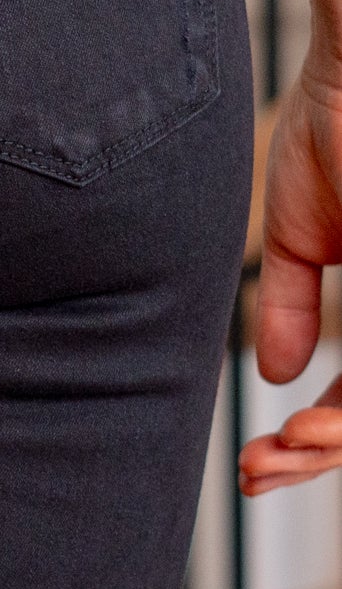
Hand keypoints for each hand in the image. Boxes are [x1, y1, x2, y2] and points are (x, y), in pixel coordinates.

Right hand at [240, 24, 341, 494]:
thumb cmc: (338, 118)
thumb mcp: (303, 233)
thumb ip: (289, 303)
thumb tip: (277, 374)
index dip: (314, 441)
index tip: (255, 459)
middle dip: (317, 458)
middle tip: (255, 470)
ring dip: (334, 447)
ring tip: (278, 453)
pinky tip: (310, 431)